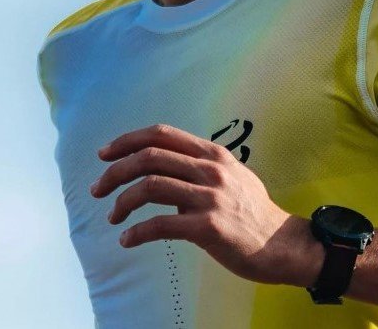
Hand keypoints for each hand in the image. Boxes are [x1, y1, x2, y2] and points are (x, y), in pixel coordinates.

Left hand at [90, 123, 323, 285]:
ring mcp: (210, 196)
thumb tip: (166, 168)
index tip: (105, 153)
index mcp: (213, 154)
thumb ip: (201, 167)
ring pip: (150, 187)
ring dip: (121, 202)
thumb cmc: (252, 211)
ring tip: (112, 217)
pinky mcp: (208, 226)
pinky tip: (128, 240)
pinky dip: (137, 232)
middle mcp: (210, 169)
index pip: (162, 135)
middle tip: (96, 189)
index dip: (128, 140)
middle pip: (149, 157)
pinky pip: (160, 224)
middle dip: (115, 172)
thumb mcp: (232, 176)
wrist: (280, 243)